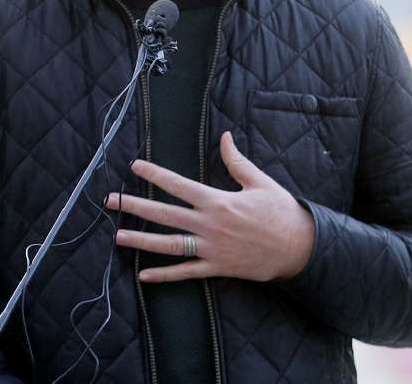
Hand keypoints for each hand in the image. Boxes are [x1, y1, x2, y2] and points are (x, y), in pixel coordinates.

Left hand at [103, 131, 314, 282]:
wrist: (300, 247)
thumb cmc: (281, 211)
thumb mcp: (260, 181)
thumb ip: (236, 161)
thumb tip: (224, 137)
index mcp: (218, 201)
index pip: (178, 185)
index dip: (155, 174)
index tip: (135, 167)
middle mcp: (210, 225)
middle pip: (165, 214)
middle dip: (135, 207)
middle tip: (111, 201)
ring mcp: (212, 249)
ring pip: (170, 245)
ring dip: (142, 241)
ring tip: (118, 236)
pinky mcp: (218, 267)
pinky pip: (187, 272)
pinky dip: (165, 275)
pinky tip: (144, 275)